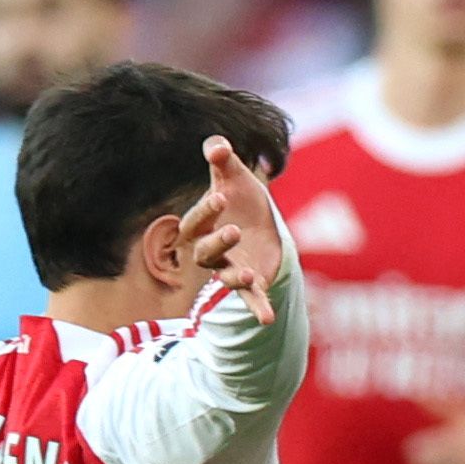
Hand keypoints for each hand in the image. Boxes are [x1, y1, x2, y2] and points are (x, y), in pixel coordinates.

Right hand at [181, 135, 280, 319]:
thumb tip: (216, 144)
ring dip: (234, 278)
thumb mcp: (235, 176)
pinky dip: (258, 308)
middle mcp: (211, 250)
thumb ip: (223, 160)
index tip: (222, 196)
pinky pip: (251, 298)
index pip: (197, 220)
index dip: (207, 210)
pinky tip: (267, 319)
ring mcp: (230, 268)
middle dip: (218, 242)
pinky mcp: (251, 282)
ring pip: (225, 277)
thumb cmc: (241, 198)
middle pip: (205, 252)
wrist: (263, 224)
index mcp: (203, 224)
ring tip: (247, 276)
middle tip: (234, 230)